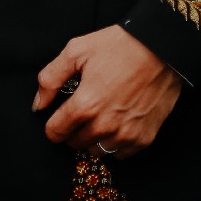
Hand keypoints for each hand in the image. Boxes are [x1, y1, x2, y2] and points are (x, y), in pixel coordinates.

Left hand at [33, 26, 181, 159]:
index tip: (58, 117)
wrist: (161, 48)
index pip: (55, 132)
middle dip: (72, 130)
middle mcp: (104, 126)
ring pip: (96, 151)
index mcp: (85, 105)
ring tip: (99, 118)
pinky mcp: (144, 138)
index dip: (52, 125)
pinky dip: (115, 143)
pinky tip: (117, 123)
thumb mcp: (76, 51)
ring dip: (93, 139)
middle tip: (81, 111)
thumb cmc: (119, 46)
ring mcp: (126, 135)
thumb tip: (39, 105)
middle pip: (75, 144)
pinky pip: (120, 154)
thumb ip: (50, 79)